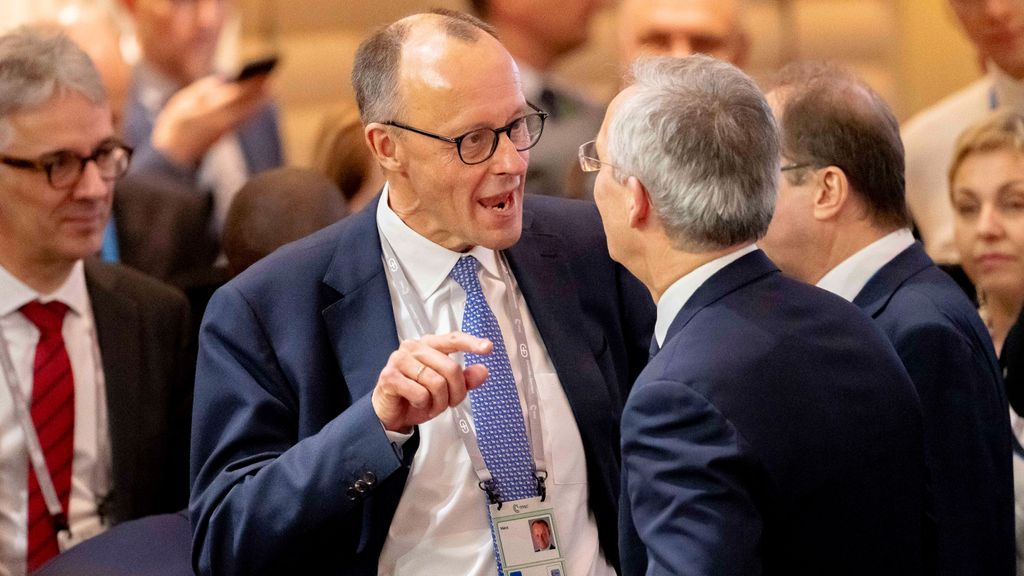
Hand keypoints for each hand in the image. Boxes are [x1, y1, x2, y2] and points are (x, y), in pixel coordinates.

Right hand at [150, 74, 271, 166]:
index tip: (260, 72)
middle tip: (269, 74)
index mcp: (208, 112)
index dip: (249, 84)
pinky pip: (245, 120)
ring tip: (268, 84)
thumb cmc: (175, 124)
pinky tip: (260, 101)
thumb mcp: (181, 103)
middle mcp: (222, 122)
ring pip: (248, 113)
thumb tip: (221, 80)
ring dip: (260, 100)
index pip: (234, 95)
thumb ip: (201, 90)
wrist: (174, 156)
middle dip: (258, 90)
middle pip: (245, 104)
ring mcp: (226, 130)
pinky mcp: (227, 135)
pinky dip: (254, 110)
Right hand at [372, 332, 491, 432]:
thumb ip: (465, 379)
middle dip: (455, 392)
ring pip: (437, 383)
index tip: (488, 347)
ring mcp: (400, 360)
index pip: (453, 339)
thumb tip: (483, 371)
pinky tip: (415, 403)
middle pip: (451, 368)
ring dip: (438, 402)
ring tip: (430, 404)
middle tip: (449, 402)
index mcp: (428, 345)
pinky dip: (423, 404)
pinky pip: (420, 393)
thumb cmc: (416, 396)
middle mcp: (414, 348)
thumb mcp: (446, 390)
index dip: (471, 343)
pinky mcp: (390, 376)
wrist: (391, 414)